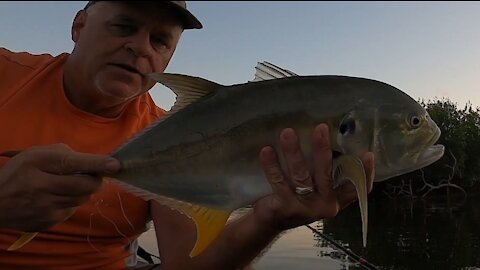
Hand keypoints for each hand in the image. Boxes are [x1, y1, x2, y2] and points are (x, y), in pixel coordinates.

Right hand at [0, 144, 120, 231]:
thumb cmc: (21, 172)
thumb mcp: (37, 154)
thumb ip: (66, 154)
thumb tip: (94, 162)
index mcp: (38, 164)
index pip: (74, 163)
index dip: (98, 164)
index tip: (116, 164)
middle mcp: (41, 187)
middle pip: (86, 185)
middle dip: (95, 179)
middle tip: (91, 175)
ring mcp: (45, 208)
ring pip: (82, 199)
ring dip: (83, 191)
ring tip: (66, 186)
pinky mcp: (48, 222)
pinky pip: (72, 210)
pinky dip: (71, 203)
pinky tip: (57, 198)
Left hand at [253, 123, 374, 230]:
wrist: (270, 221)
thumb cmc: (294, 198)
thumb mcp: (313, 189)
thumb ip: (322, 173)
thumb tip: (325, 138)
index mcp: (333, 200)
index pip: (354, 189)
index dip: (364, 173)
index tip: (368, 153)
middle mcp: (322, 205)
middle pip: (325, 175)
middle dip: (322, 150)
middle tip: (320, 128)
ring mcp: (304, 208)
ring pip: (301, 176)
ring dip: (293, 152)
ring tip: (287, 132)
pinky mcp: (284, 207)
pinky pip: (278, 181)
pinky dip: (272, 165)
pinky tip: (267, 150)